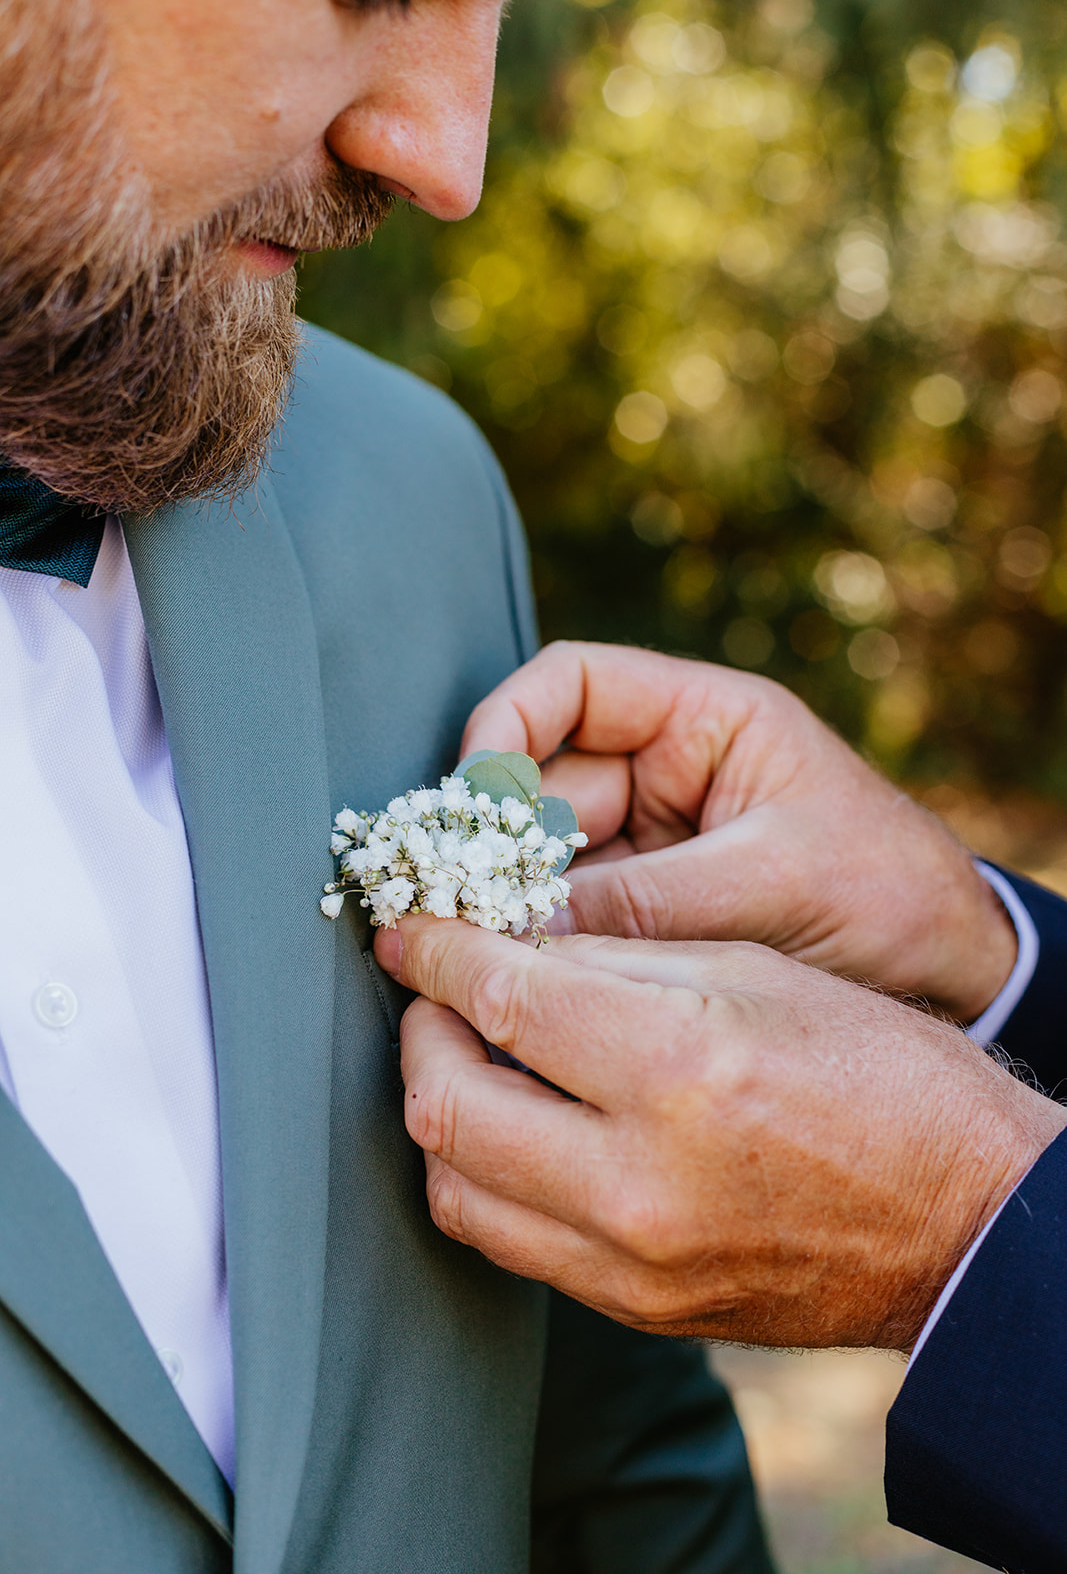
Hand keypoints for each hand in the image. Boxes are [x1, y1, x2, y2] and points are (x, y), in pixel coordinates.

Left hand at [376, 916, 1066, 1346]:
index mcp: (680, 1068)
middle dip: (418, 1031)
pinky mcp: (637, 1311)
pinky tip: (516, 1126)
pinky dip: (488, 1176)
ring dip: (439, 1110)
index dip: (435, 953)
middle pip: (445, 1105)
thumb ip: (617, 960)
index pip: (502, 999)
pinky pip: (512, 1243)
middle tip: (435, 990)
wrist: (963, 1224)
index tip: (408, 928)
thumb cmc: (881, 1076)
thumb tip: (510, 945)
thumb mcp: (757, 973)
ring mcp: (632, 1263)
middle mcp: (639, 1180)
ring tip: (469, 1057)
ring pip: (456, 1190)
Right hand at [463, 641, 1016, 1022]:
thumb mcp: (775, 885)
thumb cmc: (888, 895)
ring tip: (481, 945)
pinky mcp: (647, 909)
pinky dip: (543, 941)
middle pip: (542, 780)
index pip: (572, 686)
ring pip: (545, 854)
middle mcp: (664, 773)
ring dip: (512, 897)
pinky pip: (572, 912)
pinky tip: (518, 973)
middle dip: (497, 836)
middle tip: (458, 898)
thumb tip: (520, 931)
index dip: (505, 725)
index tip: (470, 795)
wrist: (953, 971)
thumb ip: (650, 903)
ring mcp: (651, 843)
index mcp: (705, 721)